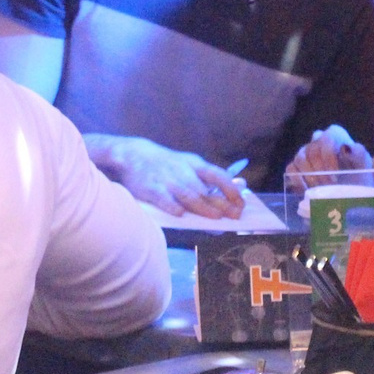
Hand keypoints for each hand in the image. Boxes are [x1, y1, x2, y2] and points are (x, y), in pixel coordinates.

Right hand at [102, 137, 245, 218]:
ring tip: (215, 218)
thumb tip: (229, 193)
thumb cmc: (166, 165)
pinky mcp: (150, 188)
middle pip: (204, 189)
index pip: (217, 175)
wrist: (133, 155)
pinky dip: (172, 206)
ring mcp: (166, 180)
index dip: (231, 190)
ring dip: (202, 206)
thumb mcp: (187, 165)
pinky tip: (181, 215)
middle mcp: (182, 171)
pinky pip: (163, 198)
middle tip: (234, 216)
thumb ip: (206, 179)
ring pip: (187, 194)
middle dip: (220, 204)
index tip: (241, 203)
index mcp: (194, 164)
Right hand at [285, 125, 371, 184]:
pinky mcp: (297, 166)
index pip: (326, 139)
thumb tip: (347, 148)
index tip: (335, 174)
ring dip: (309, 175)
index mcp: (334, 135)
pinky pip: (291, 169)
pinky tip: (306, 190)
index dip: (329, 157)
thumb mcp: (364, 163)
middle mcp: (317, 140)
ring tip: (319, 189)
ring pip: (300, 158)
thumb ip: (359, 154)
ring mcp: (305, 153)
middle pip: (312, 150)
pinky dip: (297, 180)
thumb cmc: (359, 172)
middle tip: (328, 185)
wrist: (353, 186)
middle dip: (320, 170)